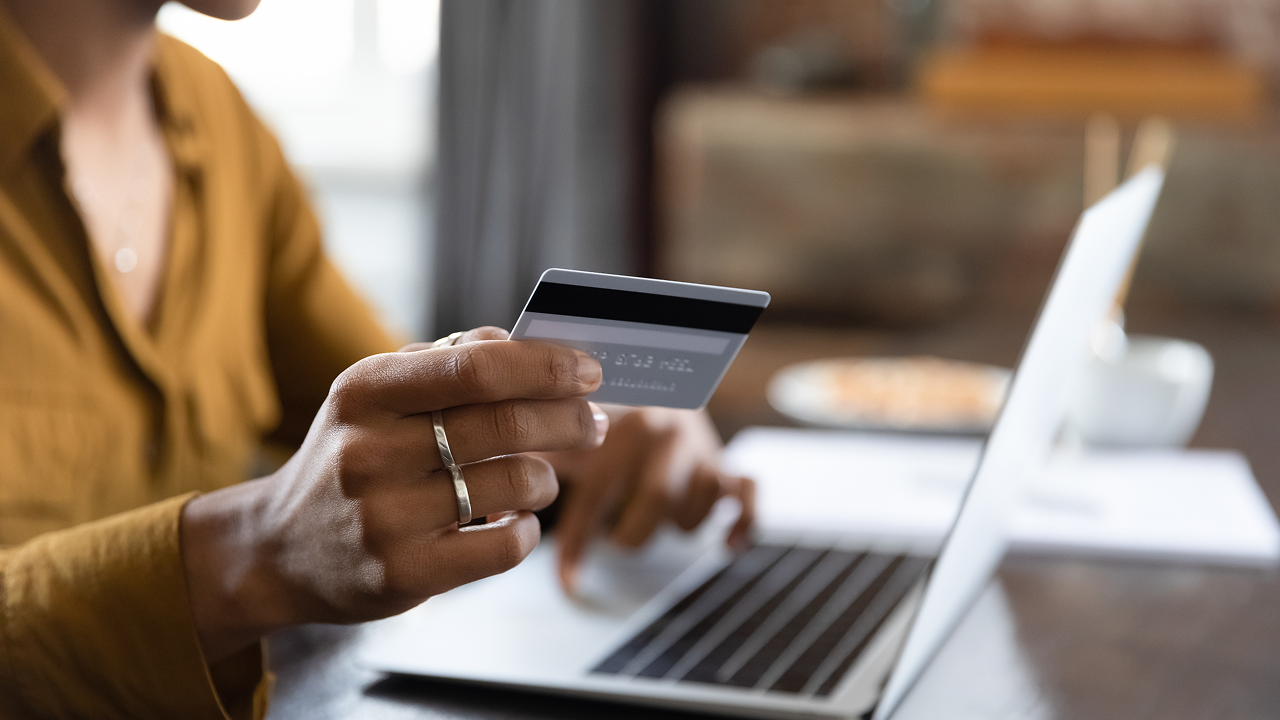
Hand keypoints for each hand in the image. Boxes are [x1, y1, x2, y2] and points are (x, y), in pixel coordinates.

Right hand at [181, 330, 607, 662]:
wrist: (278, 550)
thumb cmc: (350, 458)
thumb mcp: (375, 397)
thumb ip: (446, 363)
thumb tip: (523, 345)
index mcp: (365, 391)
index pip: (476, 367)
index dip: (545, 366)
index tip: (588, 370)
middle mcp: (369, 451)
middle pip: (506, 424)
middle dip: (568, 420)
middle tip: (592, 422)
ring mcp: (384, 518)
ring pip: (516, 484)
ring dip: (547, 478)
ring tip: (542, 476)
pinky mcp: (403, 575)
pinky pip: (505, 547)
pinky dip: (527, 530)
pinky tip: (516, 521)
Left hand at [433, 329, 755, 595]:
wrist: (654, 360)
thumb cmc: (592, 403)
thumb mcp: (560, 421)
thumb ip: (527, 451)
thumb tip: (493, 508)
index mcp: (618, 420)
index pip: (597, 492)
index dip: (578, 544)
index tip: (567, 585)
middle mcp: (666, 430)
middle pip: (656, 504)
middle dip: (631, 533)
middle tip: (619, 534)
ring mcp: (699, 447)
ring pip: (695, 509)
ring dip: (675, 525)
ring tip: (654, 519)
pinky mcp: (725, 462)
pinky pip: (747, 496)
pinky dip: (742, 522)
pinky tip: (728, 544)